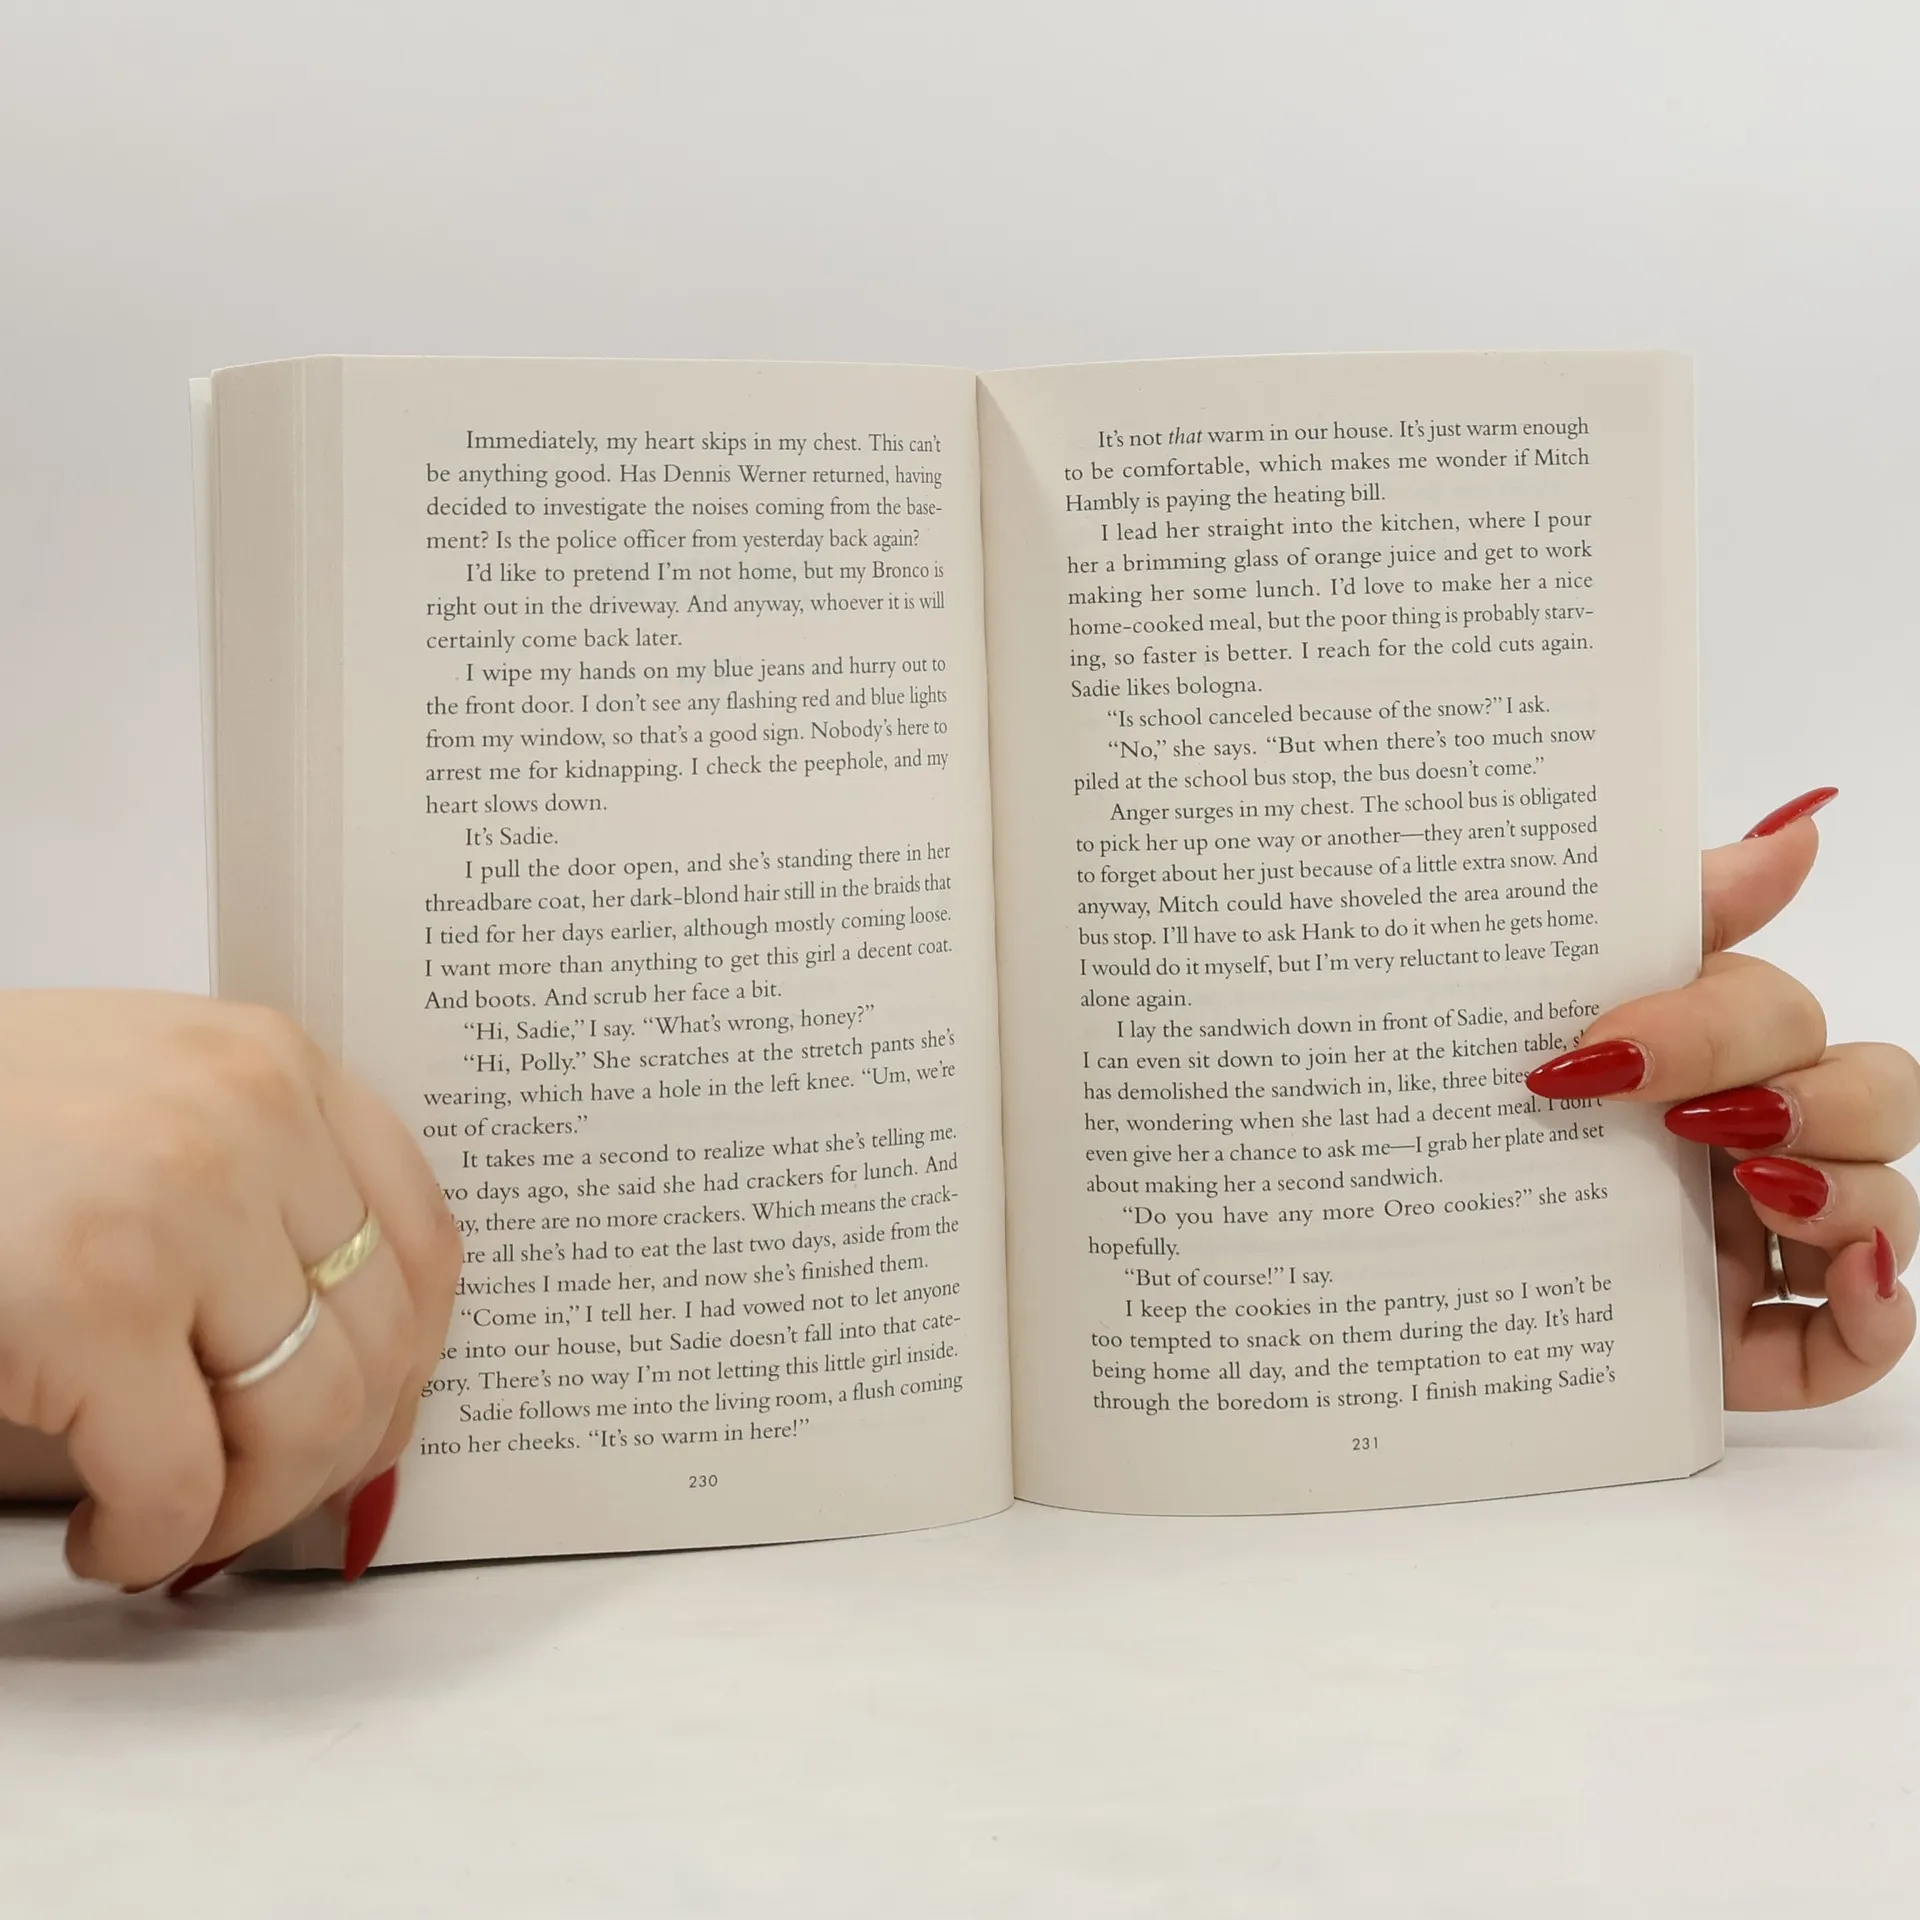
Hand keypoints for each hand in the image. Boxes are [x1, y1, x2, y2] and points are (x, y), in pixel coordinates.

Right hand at [0, 991, 460, 1587]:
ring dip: (248, 1512)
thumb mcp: (149, 1107)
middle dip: (332, 1460)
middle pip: (381, 1339)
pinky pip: (181, 1481)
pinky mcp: (90, 1297)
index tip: (369, 1428)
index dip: (410, 1366)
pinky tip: (106, 1536)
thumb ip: (259, 1196)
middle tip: (256, 1503)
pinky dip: (151, 1542)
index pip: (424, 1242)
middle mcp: (250, 1116)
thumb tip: (368, 1377)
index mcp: (273, 1064)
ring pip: (308, 1418)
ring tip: (174, 1524)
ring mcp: (178, 1201)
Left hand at [1526, 790, 1917, 1409]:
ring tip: (1754, 1186)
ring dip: (1847, 1188)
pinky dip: (1876, 1309)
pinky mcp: (1761, 1347)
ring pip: (1889, 1200)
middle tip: (1681, 1116)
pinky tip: (1838, 1278)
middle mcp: (1747, 1145)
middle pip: (1866, 1091)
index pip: (1773, 1012)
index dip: (1720, 1022)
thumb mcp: (1532, 1021)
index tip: (1609, 1045)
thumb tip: (1803, 819)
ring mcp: (1763, 1249)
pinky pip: (1867, 1335)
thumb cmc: (1472, 1141)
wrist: (1400, 1286)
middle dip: (1801, 1094)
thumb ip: (1665, 921)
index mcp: (1696, 1062)